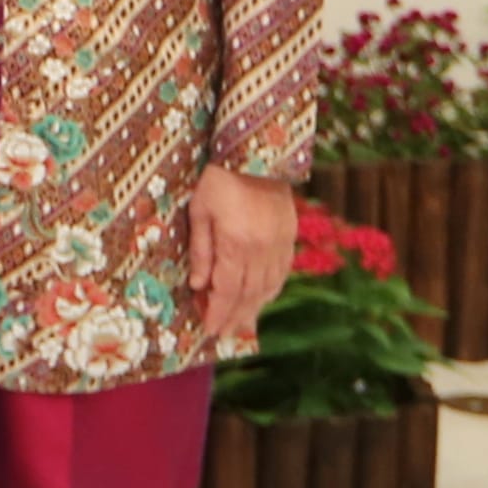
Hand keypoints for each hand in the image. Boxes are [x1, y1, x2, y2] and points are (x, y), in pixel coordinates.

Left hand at [189, 164, 296, 344]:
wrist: (257, 153)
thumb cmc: (218, 179)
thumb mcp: (199, 211)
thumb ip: (200, 250)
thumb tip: (198, 285)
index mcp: (237, 242)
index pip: (228, 289)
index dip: (218, 312)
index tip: (209, 329)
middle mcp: (263, 248)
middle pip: (249, 294)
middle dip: (234, 317)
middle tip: (222, 334)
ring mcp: (280, 243)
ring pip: (269, 286)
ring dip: (254, 308)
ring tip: (240, 324)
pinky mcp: (289, 236)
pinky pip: (282, 272)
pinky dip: (270, 290)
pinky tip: (261, 298)